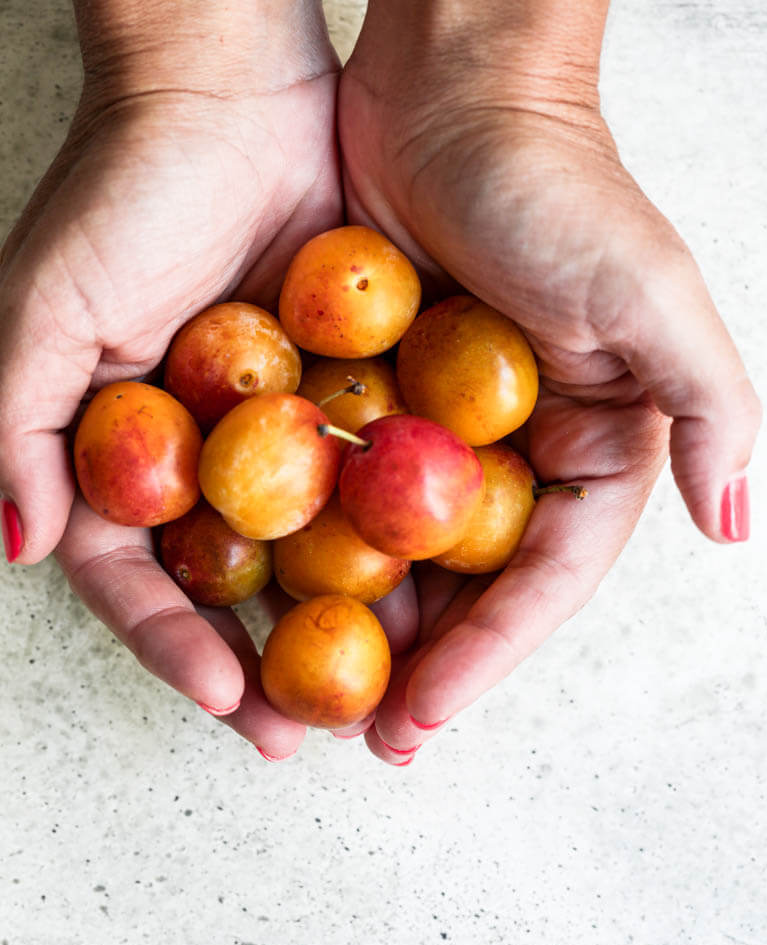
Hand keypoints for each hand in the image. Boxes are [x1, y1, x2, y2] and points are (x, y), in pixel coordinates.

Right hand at [0, 9, 340, 757]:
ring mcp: (276, 439)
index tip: (227, 701)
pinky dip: (391, 541)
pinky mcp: (344, 401)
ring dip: (338, 626)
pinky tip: (426, 592)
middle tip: (307, 736)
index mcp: (121, 463)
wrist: (229, 88)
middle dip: (265, 667)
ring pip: (309, 555)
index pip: (142, 582)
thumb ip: (16, 431)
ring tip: (380, 692)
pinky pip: (370, 487)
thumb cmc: (124, 192)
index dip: (177, 647)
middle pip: (231, 592)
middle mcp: (200, 466)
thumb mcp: (45, 313)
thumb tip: (18, 548)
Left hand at [338, 8, 760, 762]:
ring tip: (311, 698)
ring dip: (359, 630)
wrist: (454, 86)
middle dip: (422, 670)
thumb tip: (739, 526)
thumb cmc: (559, 183)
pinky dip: (308, 546)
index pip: (543, 582)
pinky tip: (269, 598)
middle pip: (467, 589)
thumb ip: (710, 408)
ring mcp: (438, 436)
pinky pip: (337, 491)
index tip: (427, 717)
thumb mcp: (654, 293)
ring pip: (397, 557)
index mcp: (590, 452)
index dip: (491, 658)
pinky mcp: (371, 404)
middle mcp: (515, 457)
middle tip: (368, 741)